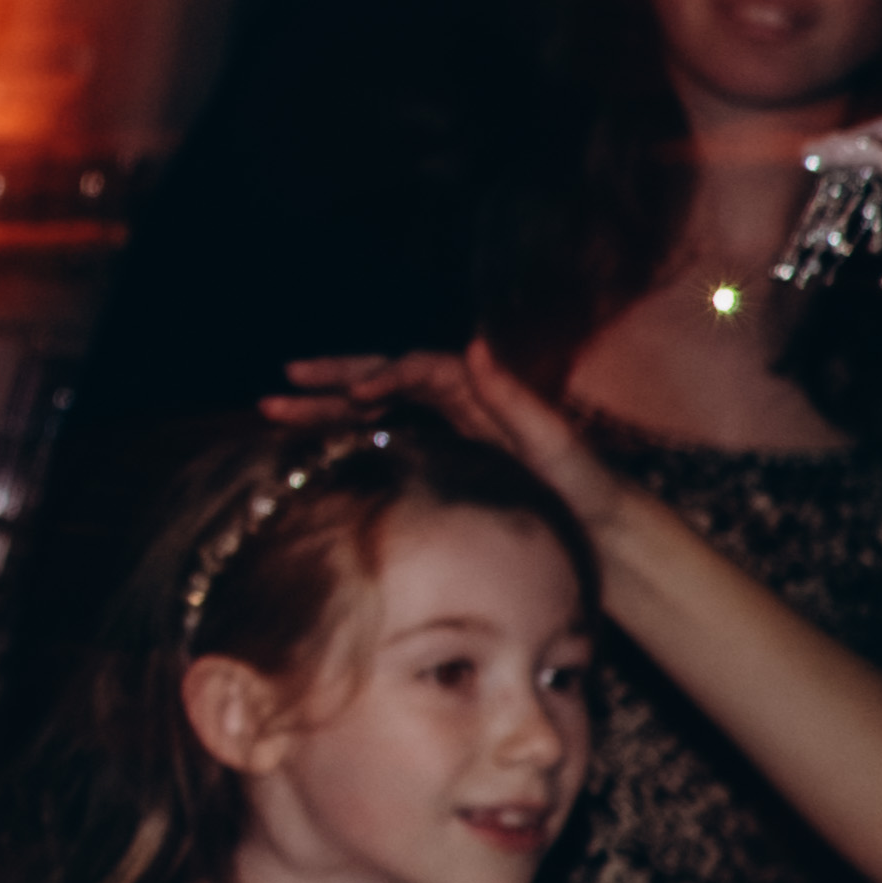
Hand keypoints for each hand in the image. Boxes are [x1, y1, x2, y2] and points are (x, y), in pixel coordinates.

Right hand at [290, 338, 622, 533]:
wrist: (609, 538)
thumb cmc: (589, 491)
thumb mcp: (559, 444)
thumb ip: (517, 399)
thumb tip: (475, 344)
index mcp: (483, 392)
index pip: (422, 369)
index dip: (386, 375)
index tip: (356, 394)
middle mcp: (458, 406)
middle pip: (385, 381)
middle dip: (333, 379)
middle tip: (284, 382)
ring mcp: (446, 435)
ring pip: (374, 413)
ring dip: (325, 409)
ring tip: (273, 411)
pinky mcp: (440, 465)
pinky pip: (383, 443)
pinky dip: (344, 441)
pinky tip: (310, 450)